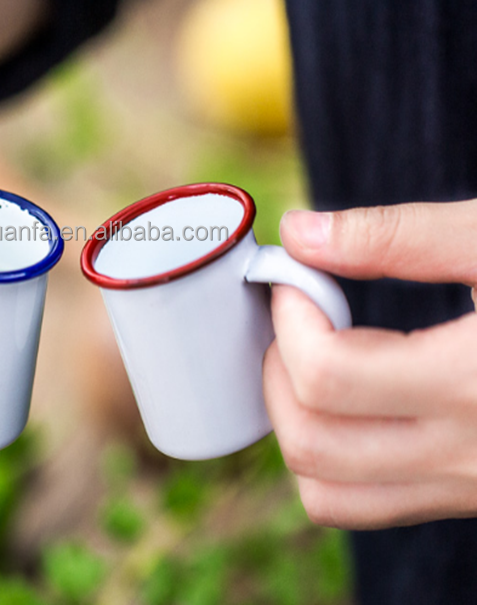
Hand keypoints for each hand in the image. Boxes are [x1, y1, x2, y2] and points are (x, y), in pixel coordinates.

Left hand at [264, 202, 476, 528]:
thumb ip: (396, 236)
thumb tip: (299, 232)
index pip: (326, 374)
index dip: (289, 313)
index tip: (295, 274)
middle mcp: (469, 457)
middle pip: (311, 441)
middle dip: (277, 368)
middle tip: (295, 314)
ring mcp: (468, 489)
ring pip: (327, 492)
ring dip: (293, 420)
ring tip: (311, 356)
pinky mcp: (469, 497)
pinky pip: (364, 503)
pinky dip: (328, 456)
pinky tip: (349, 396)